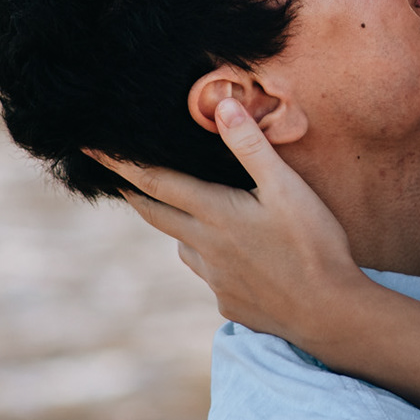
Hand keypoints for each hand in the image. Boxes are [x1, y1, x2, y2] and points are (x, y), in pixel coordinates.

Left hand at [85, 98, 358, 348]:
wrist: (329, 313)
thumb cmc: (314, 245)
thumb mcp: (287, 188)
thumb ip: (251, 147)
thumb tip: (221, 105)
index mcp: (214, 213)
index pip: (154, 182)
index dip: (119, 164)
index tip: (90, 149)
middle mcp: (204, 247)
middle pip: (156, 214)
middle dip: (134, 192)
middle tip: (117, 177)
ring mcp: (214, 279)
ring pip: (183, 246)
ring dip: (179, 227)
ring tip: (192, 214)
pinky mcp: (229, 302)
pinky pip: (210, 274)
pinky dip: (211, 259)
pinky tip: (239, 258)